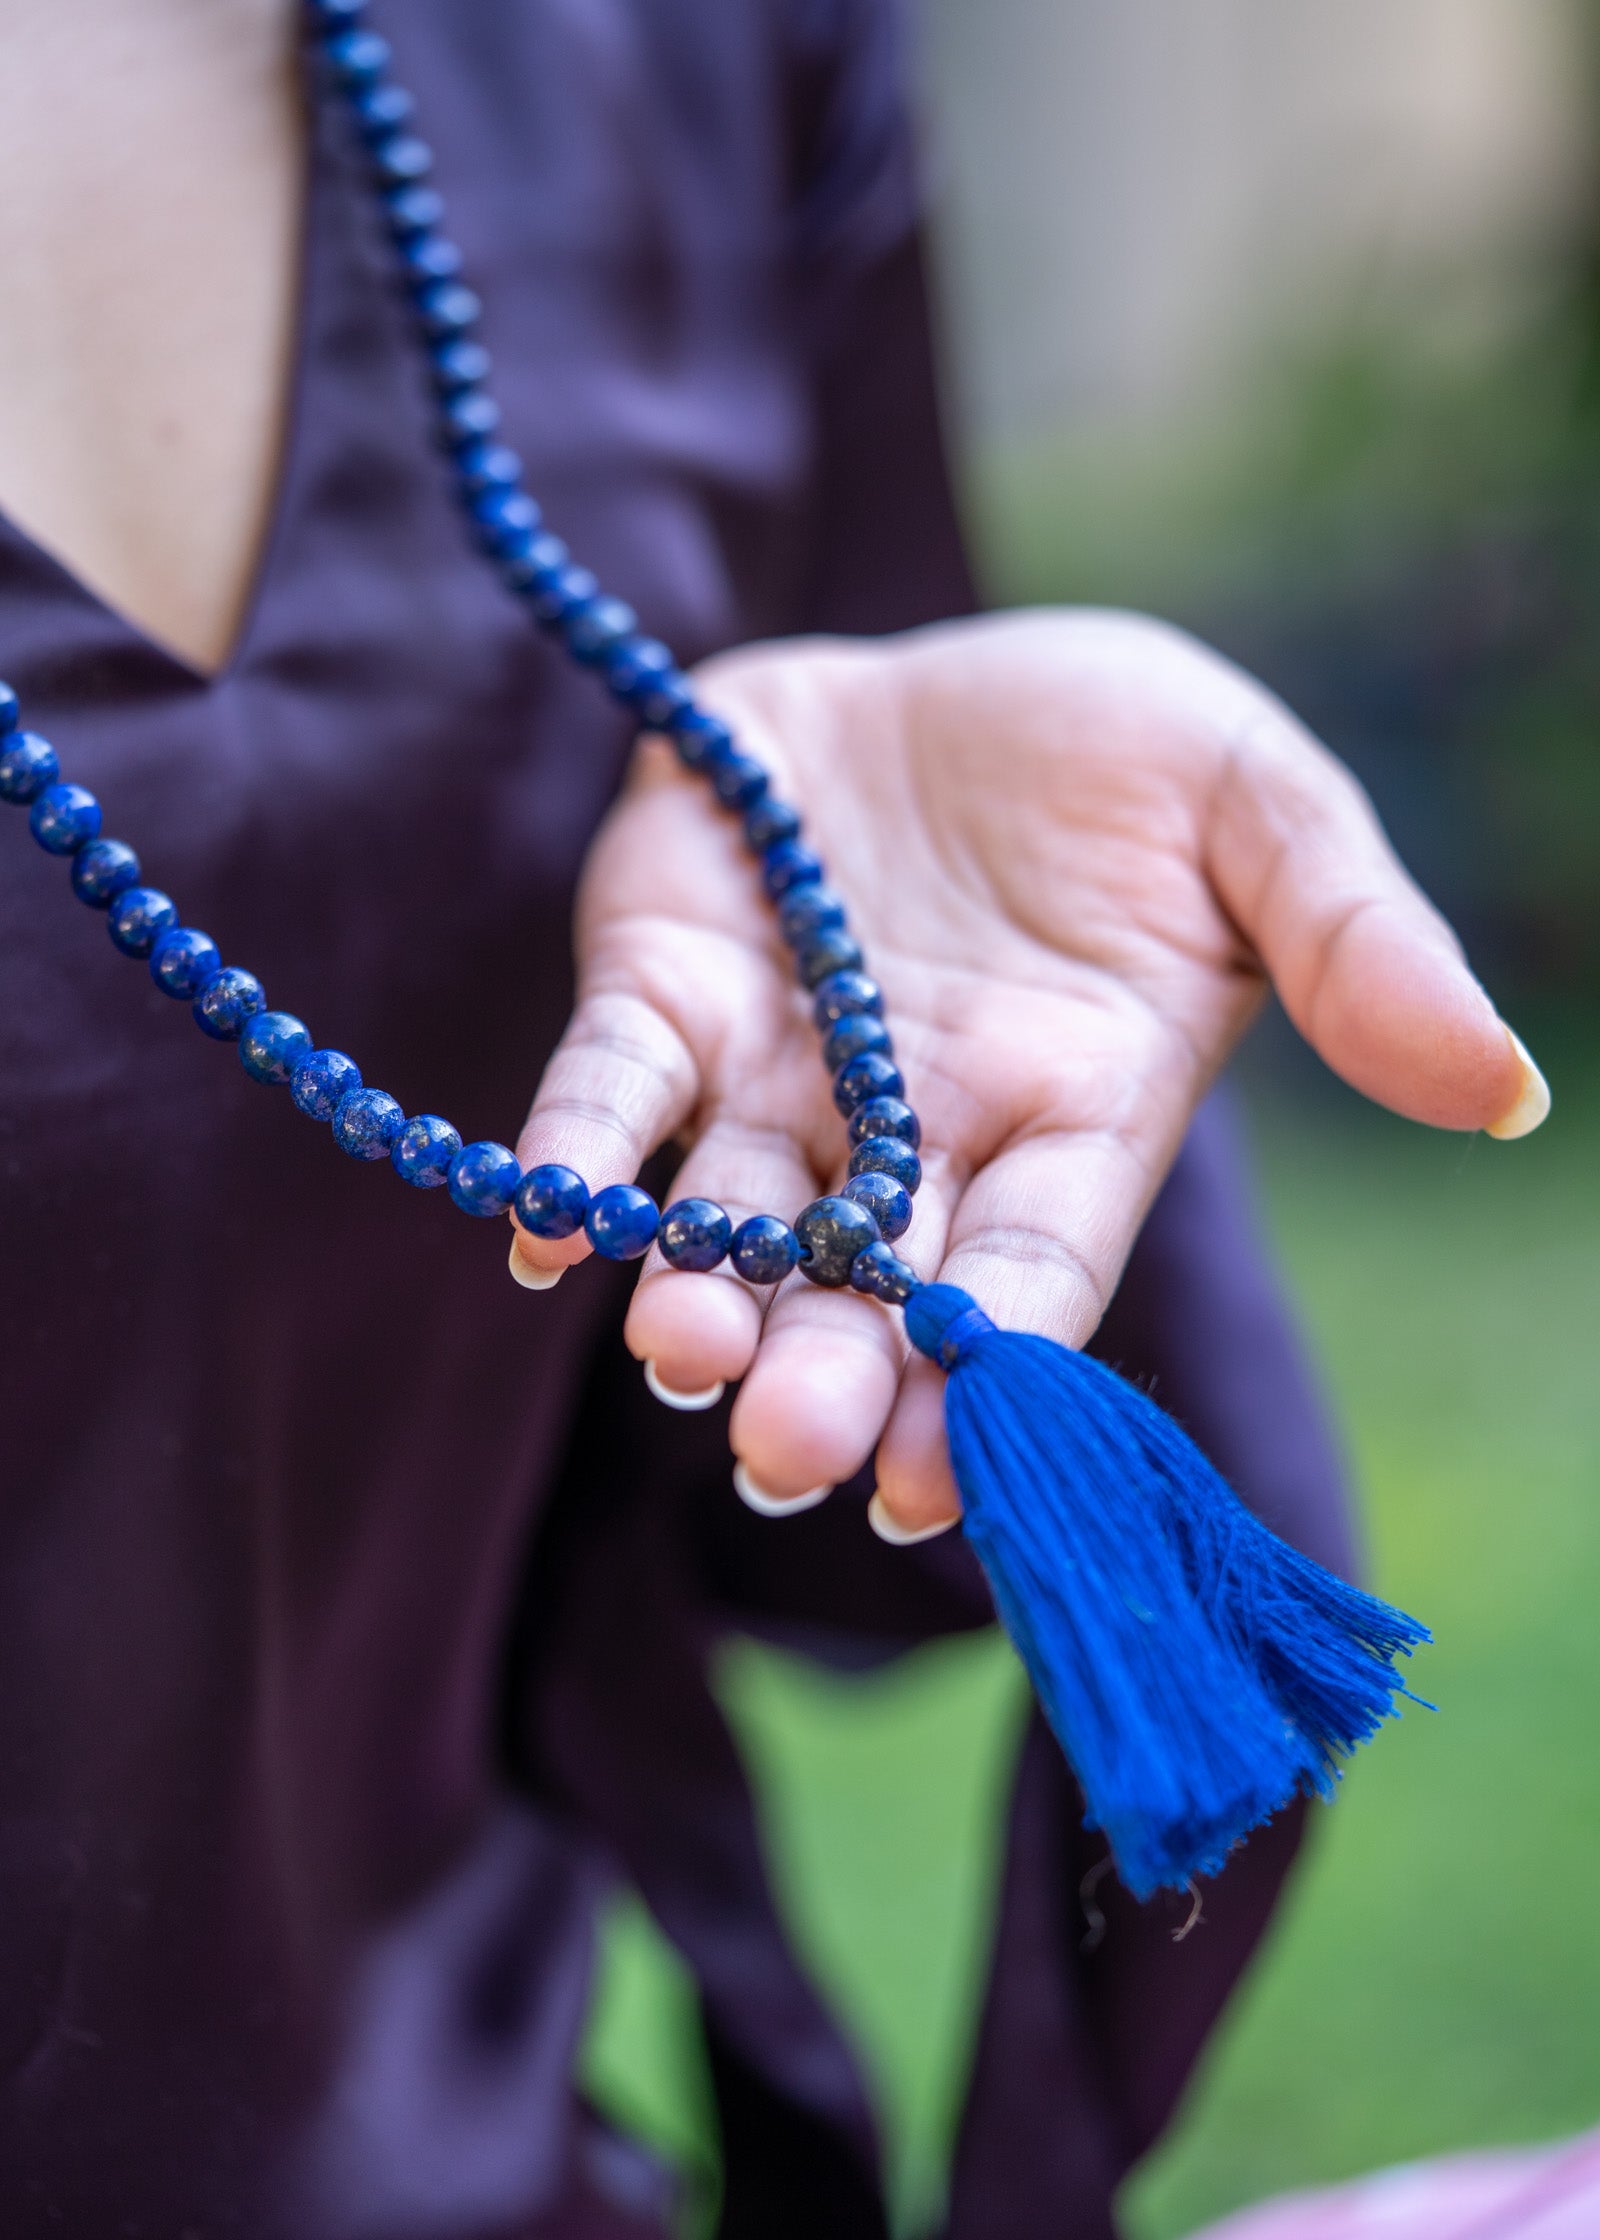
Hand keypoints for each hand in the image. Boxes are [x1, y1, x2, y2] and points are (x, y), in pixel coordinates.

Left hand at [511, 610, 1545, 1531]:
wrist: (942, 664)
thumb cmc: (1116, 752)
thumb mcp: (1260, 812)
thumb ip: (1358, 945)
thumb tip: (1504, 1091)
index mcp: (1069, 1115)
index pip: (1032, 1277)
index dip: (992, 1383)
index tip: (949, 1490)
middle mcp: (913, 1131)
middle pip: (867, 1287)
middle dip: (829, 1372)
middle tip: (795, 1446)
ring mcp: (779, 1072)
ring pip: (726, 1219)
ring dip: (693, 1294)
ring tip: (680, 1356)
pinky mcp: (663, 985)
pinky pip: (609, 1084)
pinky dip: (578, 1151)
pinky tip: (544, 1223)